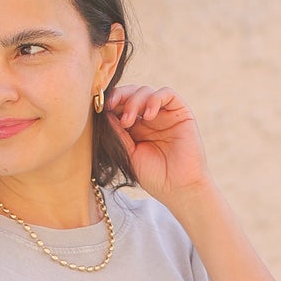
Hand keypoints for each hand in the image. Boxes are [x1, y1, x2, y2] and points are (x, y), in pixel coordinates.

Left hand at [104, 83, 211, 202]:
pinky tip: (148, 116)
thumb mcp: (129, 155)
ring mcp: (165, 114)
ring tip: (128, 121)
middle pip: (132, 94)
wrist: (179, 189)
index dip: (110, 103)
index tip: (99, 109)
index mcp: (135, 128)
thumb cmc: (154, 177)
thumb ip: (118, 135)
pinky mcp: (181, 112)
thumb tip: (103, 114)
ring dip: (134, 101)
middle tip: (110, 107)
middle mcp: (150, 118)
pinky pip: (167, 94)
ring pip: (146, 91)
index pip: (120, 105)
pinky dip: (154, 99)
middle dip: (119, 97)